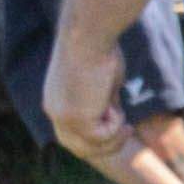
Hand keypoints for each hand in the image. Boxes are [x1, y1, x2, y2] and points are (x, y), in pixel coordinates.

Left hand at [42, 54, 147, 182]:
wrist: (89, 35)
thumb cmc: (98, 48)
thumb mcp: (103, 82)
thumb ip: (103, 102)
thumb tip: (115, 115)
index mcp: (55, 100)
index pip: (71, 135)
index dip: (96, 139)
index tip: (121, 125)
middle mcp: (54, 111)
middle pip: (78, 148)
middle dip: (107, 146)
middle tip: (128, 129)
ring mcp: (63, 117)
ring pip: (91, 148)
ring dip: (114, 137)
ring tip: (123, 116)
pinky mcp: (76, 120)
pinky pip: (103, 137)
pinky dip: (116, 124)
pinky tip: (114, 104)